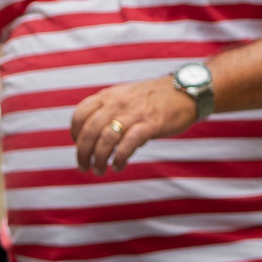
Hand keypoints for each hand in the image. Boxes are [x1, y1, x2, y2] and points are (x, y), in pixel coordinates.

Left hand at [69, 77, 199, 173]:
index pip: (80, 114)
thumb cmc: (152, 99)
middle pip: (90, 130)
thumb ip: (107, 113)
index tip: (78, 145)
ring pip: (106, 139)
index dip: (74, 133)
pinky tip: (118, 166)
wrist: (186, 91)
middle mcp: (119, 102)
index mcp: (109, 96)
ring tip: (99, 170)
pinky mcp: (151, 123)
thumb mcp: (124, 97)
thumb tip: (91, 141)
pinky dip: (120, 158)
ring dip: (99, 159)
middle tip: (84, 167)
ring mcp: (135, 112)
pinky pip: (129, 144)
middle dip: (82, 153)